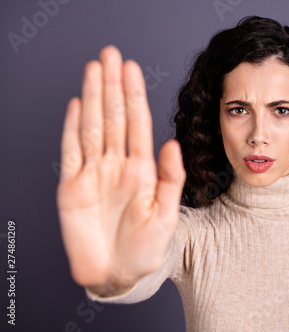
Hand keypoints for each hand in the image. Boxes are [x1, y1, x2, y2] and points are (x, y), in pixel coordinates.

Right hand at [56, 45, 185, 293]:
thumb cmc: (147, 249)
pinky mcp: (72, 188)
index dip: (134, 96)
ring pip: (92, 126)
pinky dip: (71, 128)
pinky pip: (70, 152)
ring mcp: (94, 174)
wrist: (119, 275)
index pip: (137, 124)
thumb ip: (171, 179)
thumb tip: (172, 143)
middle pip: (113, 117)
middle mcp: (117, 166)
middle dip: (112, 86)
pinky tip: (76, 105)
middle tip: (110, 54)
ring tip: (94, 69)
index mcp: (142, 170)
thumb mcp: (166, 215)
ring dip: (92, 97)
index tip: (131, 69)